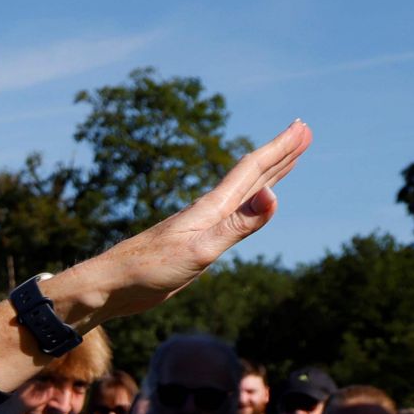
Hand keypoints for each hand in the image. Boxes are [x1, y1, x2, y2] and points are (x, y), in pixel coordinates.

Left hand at [72, 120, 311, 319]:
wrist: (110, 286)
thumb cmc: (148, 270)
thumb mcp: (199, 251)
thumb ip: (236, 226)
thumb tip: (272, 197)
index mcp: (211, 208)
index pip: (252, 170)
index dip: (279, 149)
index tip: (301, 127)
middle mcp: (208, 210)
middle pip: (251, 175)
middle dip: (279, 154)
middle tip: (303, 131)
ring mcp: (201, 225)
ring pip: (243, 191)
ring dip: (268, 174)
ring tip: (287, 159)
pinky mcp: (194, 241)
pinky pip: (232, 212)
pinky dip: (249, 201)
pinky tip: (249, 202)